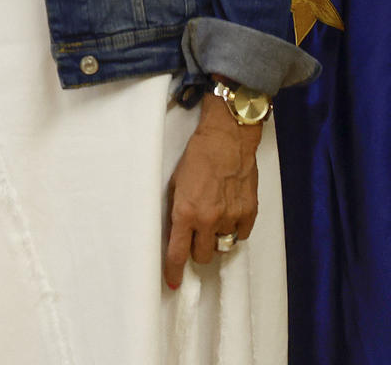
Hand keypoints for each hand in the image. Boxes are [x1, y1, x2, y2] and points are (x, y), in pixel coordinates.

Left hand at [162, 95, 261, 288]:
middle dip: (196, 251)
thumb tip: (177, 233)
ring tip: (213, 220)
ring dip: (215, 239)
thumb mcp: (175, 184)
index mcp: (186, 212)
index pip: (178, 252)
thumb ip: (177, 211)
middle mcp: (209, 220)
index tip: (172, 282)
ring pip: (222, 246)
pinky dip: (234, 230)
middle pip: (202, 255)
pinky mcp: (250, 213)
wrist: (226, 141)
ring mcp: (231, 218)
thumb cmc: (196, 158)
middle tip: (194, 238)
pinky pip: (240, 235)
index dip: (174, 270)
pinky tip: (229, 215)